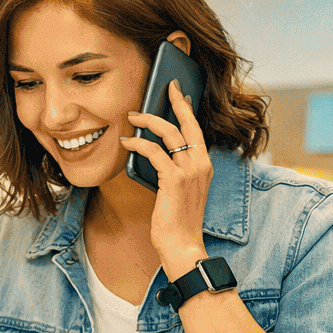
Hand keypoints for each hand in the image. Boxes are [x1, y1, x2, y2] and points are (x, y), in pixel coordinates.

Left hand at [122, 80, 212, 272]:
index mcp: (205, 166)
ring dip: (149, 120)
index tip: (179, 93)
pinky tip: (127, 142)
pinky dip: (138, 143)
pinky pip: (154, 151)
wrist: (182, 245)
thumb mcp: (181, 190)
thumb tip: (155, 149)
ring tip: (133, 115)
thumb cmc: (178, 220)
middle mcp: (201, 164)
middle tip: (165, 86)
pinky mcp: (173, 179)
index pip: (197, 130)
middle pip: (187, 124)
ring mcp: (189, 171)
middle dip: (175, 101)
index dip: (187, 109)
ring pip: (169, 133)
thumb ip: (174, 169)